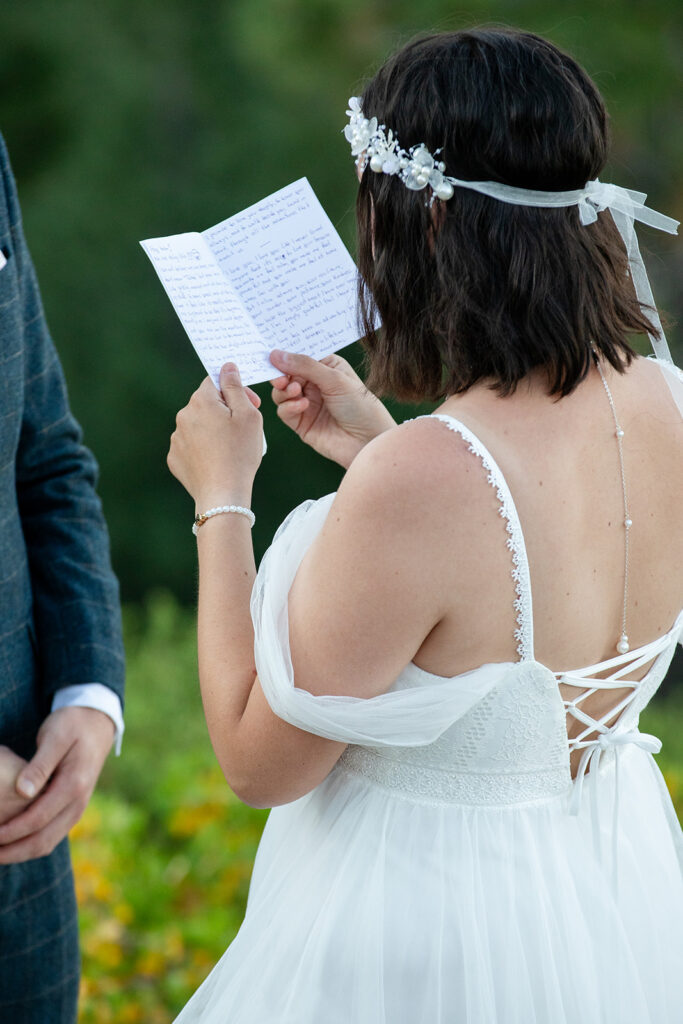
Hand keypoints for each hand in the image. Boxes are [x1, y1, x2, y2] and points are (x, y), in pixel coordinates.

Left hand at [0, 707, 114, 863]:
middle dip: (14, 851)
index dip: (12, 831)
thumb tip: (22, 791)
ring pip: (49, 842)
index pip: (38, 818)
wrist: (98, 722)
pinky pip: (52, 835)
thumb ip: (40, 766)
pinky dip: (32, 843)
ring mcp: (77, 807)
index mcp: (74, 785)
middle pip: (44, 840)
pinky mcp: (72, 808)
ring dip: (22, 852)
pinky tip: (13, 841)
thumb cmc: (72, 725)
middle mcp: (78, 802)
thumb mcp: (55, 737)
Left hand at [168, 364, 263, 507]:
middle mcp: (183, 415)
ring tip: (231, 449)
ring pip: (198, 425)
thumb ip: (235, 387)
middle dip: (225, 411)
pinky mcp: (175, 458)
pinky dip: (203, 448)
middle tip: (244, 429)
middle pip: (207, 403)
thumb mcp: (247, 414)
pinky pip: (191, 445)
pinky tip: (217, 460)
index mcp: (201, 400)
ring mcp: (176, 438)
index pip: (215, 381)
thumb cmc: (240, 453)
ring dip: (213, 430)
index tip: (250, 404)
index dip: (235, 390)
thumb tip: (227, 366)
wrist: (223, 494)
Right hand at [270, 350, 395, 467]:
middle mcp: (315, 384)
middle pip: (286, 374)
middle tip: (280, 378)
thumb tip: (275, 354)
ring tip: (295, 391)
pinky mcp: (301, 423)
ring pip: (281, 393)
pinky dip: (288, 407)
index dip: (285, 354)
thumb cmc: (360, 406)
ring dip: (284, 391)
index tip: (271, 354)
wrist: (368, 441)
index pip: (299, 356)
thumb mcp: (334, 379)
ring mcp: (307, 404)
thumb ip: (304, 365)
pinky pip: (284, 412)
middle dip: (280, 374)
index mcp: (326, 367)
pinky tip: (303, 406)